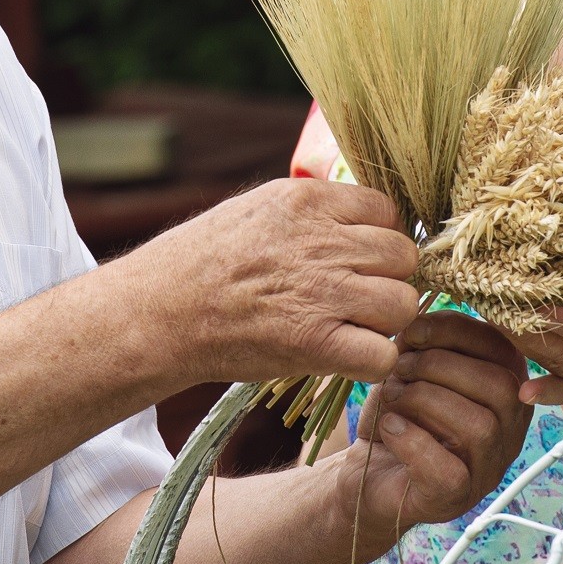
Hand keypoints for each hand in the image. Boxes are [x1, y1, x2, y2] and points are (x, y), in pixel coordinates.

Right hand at [120, 178, 420, 388]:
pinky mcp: (315, 343)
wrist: (160, 312)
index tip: (360, 260)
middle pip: (403, 256)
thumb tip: (359, 214)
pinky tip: (346, 356)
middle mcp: (323, 242)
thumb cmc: (201, 261)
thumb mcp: (258, 208)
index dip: (379, 238)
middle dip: (388, 278)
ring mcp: (323, 293)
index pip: (388, 211)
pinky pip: (383, 354)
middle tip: (360, 297)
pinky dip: (373, 362)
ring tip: (353, 327)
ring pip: (403, 304)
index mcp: (308, 201)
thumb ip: (313, 210)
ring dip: (385, 321)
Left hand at [333, 311, 530, 542]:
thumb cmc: (398, 413)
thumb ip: (426, 342)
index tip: (412, 330)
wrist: (366, 473)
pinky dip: (412, 441)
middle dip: (442, 365)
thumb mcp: (412, 368)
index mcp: (508, 391)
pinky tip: (389, 428)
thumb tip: (417, 317)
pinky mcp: (455, 499)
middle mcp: (509, 433)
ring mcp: (487, 470)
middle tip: (400, 366)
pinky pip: (448, 470)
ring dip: (426, 399)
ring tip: (392, 396)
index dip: (458, 331)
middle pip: (501, 388)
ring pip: (480, 428)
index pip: (506, 351)